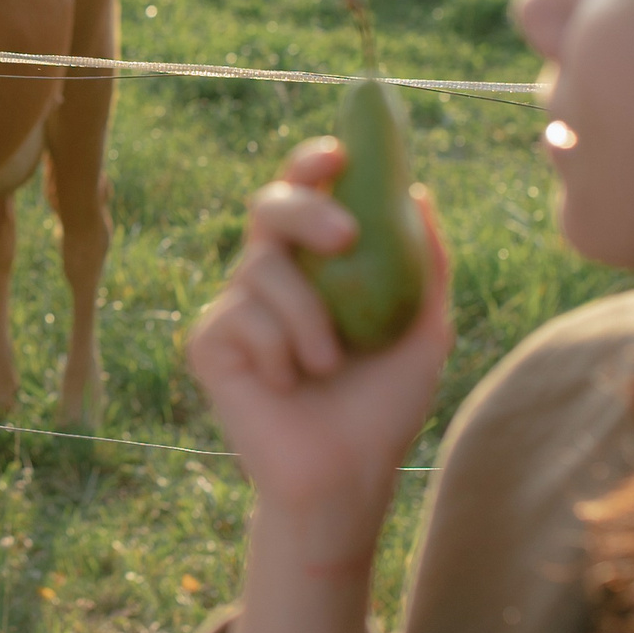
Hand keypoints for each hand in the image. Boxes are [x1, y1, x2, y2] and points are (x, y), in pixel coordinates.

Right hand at [183, 137, 451, 632]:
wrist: (346, 478)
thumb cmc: (383, 407)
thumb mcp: (421, 329)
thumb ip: (423, 263)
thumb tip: (418, 192)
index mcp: (317, 263)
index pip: (307, 193)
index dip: (313, 164)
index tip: (339, 155)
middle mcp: (271, 274)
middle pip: (269, 206)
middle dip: (305, 208)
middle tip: (345, 237)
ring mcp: (236, 306)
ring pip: (260, 267)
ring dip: (308, 316)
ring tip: (328, 365)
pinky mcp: (210, 342)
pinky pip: (242, 317)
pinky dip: (278, 350)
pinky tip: (287, 386)